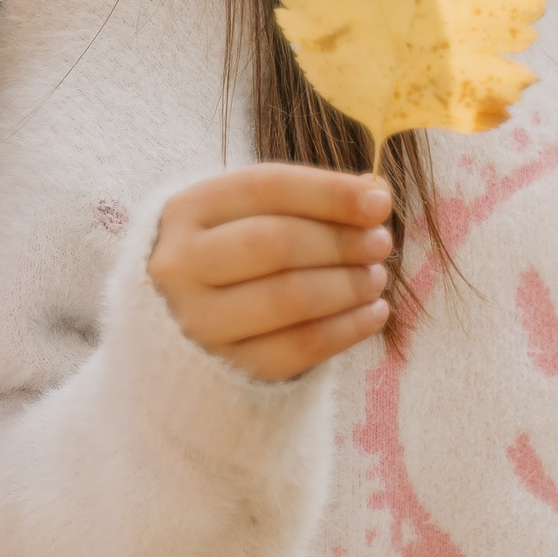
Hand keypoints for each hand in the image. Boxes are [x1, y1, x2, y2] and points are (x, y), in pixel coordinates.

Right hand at [147, 165, 394, 381]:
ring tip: (375, 276)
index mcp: (185, 211)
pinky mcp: (226, 368)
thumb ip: (304, 199)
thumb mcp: (245, 215)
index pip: (266, 187)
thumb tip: (374, 192)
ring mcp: (199, 322)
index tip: (379, 200)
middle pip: (277, 243)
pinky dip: (348, 328)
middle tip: (380, 242)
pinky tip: (373, 313)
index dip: (328, 192)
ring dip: (349, 284)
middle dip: (341, 241)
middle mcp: (180, 265)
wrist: (176, 328)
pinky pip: (300, 349)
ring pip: (291, 297)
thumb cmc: (227, 256)